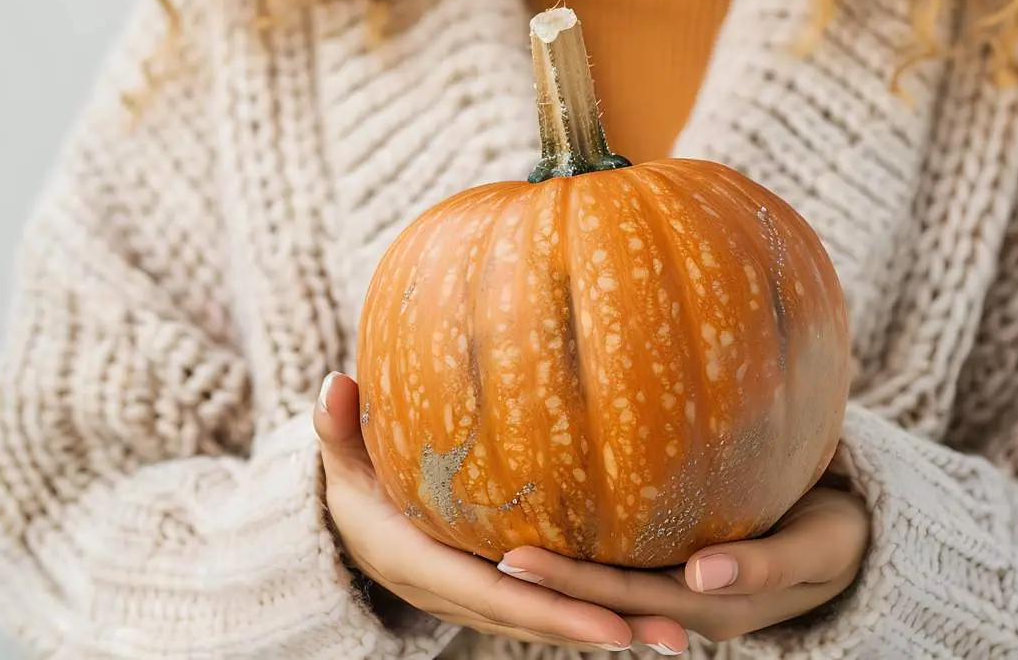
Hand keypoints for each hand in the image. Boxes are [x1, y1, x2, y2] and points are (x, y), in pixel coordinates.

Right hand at [314, 372, 690, 653]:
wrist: (349, 532)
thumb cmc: (353, 485)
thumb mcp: (339, 459)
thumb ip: (337, 428)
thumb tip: (334, 385)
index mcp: (423, 566)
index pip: (499, 596)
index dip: (554, 611)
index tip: (611, 623)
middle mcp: (459, 596)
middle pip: (540, 620)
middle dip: (604, 630)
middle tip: (674, 633)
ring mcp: (483, 600)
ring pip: (553, 620)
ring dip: (615, 627)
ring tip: (682, 630)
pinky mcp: (503, 592)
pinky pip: (553, 605)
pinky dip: (599, 609)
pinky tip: (655, 601)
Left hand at [496, 450, 868, 644]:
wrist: (861, 535)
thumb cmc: (841, 535)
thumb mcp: (815, 549)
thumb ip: (762, 563)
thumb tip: (702, 572)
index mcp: (713, 606)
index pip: (624, 598)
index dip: (569, 581)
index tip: (515, 561)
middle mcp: (689, 601)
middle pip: (606, 592)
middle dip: (549, 577)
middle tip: (490, 551)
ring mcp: (687, 583)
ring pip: (616, 578)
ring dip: (566, 566)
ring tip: (505, 540)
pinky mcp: (688, 560)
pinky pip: (634, 555)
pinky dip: (595, 543)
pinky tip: (559, 516)